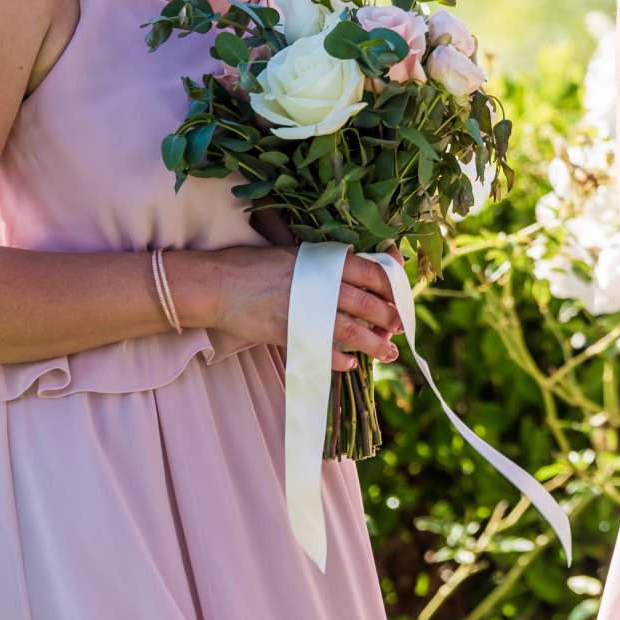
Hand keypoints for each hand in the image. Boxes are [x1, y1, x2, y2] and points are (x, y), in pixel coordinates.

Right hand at [205, 245, 402, 371]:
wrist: (218, 284)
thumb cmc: (257, 266)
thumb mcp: (298, 255)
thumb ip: (327, 264)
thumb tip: (362, 273)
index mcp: (326, 261)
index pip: (372, 273)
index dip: (392, 289)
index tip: (401, 300)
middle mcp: (320, 284)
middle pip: (368, 304)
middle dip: (389, 319)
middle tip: (399, 330)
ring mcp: (306, 310)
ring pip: (352, 330)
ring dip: (374, 344)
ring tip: (388, 353)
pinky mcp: (290, 333)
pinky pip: (324, 350)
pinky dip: (340, 359)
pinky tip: (350, 364)